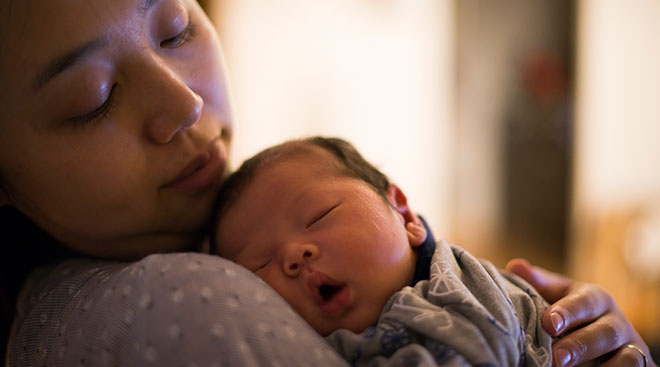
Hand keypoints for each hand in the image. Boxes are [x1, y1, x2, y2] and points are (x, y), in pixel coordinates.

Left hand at [507, 259, 656, 366]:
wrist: (602, 336)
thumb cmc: (570, 311)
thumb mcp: (557, 295)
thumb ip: (539, 284)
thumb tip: (515, 266)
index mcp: (595, 298)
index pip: (585, 302)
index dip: (568, 312)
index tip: (549, 324)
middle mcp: (617, 321)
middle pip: (605, 332)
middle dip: (580, 345)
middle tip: (556, 357)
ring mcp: (631, 346)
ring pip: (627, 358)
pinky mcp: (641, 366)